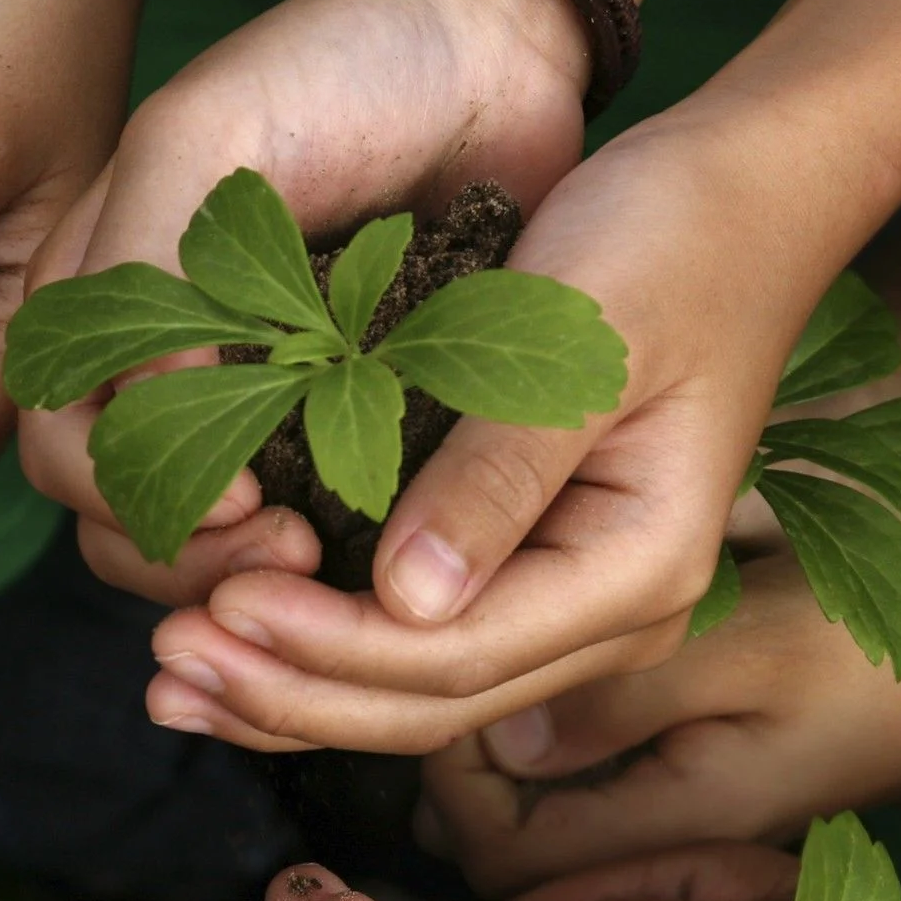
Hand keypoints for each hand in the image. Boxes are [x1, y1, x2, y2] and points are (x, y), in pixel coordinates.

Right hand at [17, 0, 594, 610]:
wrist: (477, 35)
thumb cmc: (325, 65)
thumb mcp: (198, 143)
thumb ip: (144, 275)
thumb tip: (136, 424)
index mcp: (95, 302)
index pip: (63, 448)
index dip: (131, 493)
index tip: (240, 499)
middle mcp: (155, 362)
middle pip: (119, 515)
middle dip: (190, 553)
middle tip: (292, 552)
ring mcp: (247, 396)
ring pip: (201, 534)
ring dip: (249, 567)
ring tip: (330, 558)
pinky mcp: (338, 415)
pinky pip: (305, 511)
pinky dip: (325, 546)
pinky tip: (374, 552)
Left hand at [124, 116, 803, 753]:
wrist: (738, 196)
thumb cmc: (668, 240)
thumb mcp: (583, 341)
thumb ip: (499, 473)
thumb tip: (407, 601)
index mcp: (637, 568)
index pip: (457, 654)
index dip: (326, 647)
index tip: (215, 606)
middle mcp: (610, 612)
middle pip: (429, 704)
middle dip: (288, 692)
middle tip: (162, 670)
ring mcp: (571, 600)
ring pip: (414, 694)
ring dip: (289, 691)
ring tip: (170, 681)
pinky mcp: (525, 568)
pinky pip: (413, 642)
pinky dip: (318, 650)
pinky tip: (231, 644)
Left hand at [418, 561, 900, 892]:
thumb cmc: (876, 658)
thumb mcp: (756, 645)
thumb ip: (626, 698)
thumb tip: (504, 736)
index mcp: (669, 836)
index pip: (499, 855)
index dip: (451, 768)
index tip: (460, 663)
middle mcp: (650, 863)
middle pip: (490, 855)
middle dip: (450, 760)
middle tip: (446, 651)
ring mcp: (656, 849)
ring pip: (518, 830)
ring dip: (479, 753)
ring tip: (481, 655)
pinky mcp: (665, 818)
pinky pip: (558, 805)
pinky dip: (519, 748)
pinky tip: (526, 673)